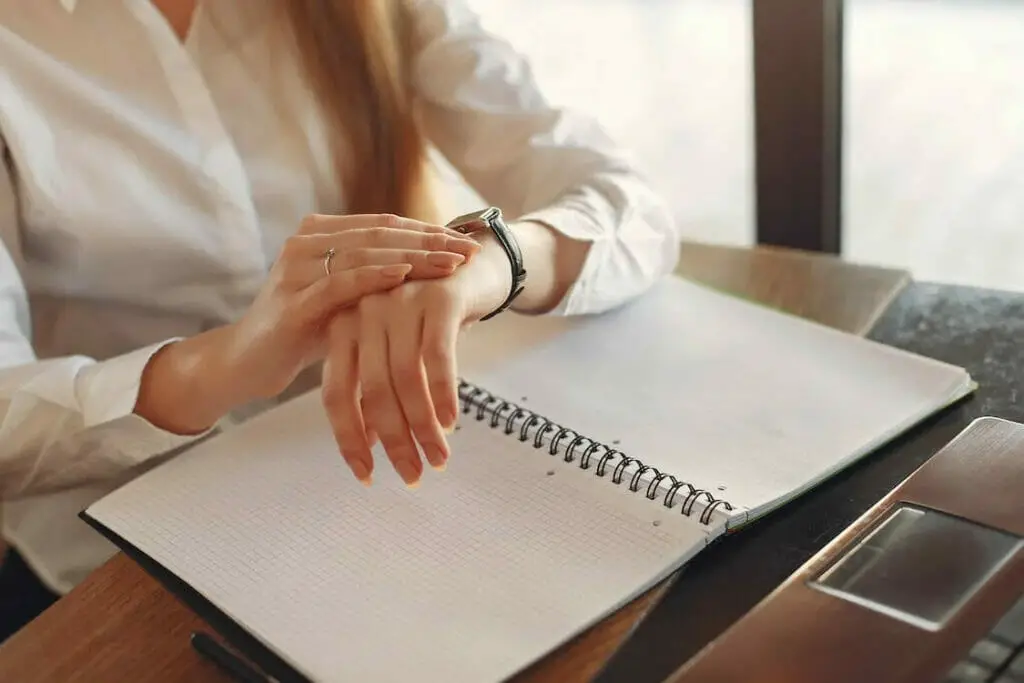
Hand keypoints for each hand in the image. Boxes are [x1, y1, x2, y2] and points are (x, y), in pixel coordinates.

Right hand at [222, 214, 480, 406]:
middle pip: (380, 234)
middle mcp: (306, 242)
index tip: (467, 242)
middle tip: (469, 250)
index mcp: (320, 234)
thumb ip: (376, 278)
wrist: (247, 362)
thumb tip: (435, 269)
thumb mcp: (345, 299)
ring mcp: (296, 268)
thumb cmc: (304, 331)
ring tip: (450, 263)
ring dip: (413, 257)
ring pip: (365, 254)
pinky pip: (340, 283)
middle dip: (429, 241)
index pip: (385, 226)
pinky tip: (406, 275)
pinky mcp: (293, 300)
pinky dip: (375, 277)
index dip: (428, 231)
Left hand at [320, 228, 513, 486]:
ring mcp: (400, 300)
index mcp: (344, 325)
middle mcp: (365, 311)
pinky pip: (437, 357)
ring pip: (405, 378)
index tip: (366, 475)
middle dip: (393, 440)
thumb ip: (376, 387)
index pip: (335, 392)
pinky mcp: (437, 298)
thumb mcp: (397, 348)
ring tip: (438, 458)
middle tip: (412, 475)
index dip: (348, 438)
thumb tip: (369, 442)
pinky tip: (451, 423)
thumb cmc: (430, 316)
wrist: (474, 264)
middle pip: (370, 390)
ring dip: (422, 426)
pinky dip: (444, 394)